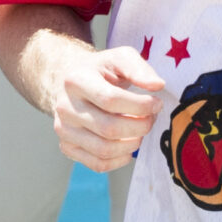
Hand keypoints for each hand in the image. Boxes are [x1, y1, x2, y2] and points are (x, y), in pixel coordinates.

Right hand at [47, 42, 166, 170]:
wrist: (70, 83)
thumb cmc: (102, 70)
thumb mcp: (120, 57)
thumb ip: (139, 68)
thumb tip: (158, 85)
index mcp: (76, 81)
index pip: (111, 100)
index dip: (141, 105)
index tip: (157, 103)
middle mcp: (64, 107)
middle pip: (109, 128)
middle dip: (141, 126)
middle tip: (152, 118)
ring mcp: (63, 130)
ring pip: (104, 149)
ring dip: (133, 143)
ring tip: (142, 129)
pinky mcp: (67, 147)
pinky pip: (98, 163)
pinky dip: (121, 159)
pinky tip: (131, 144)